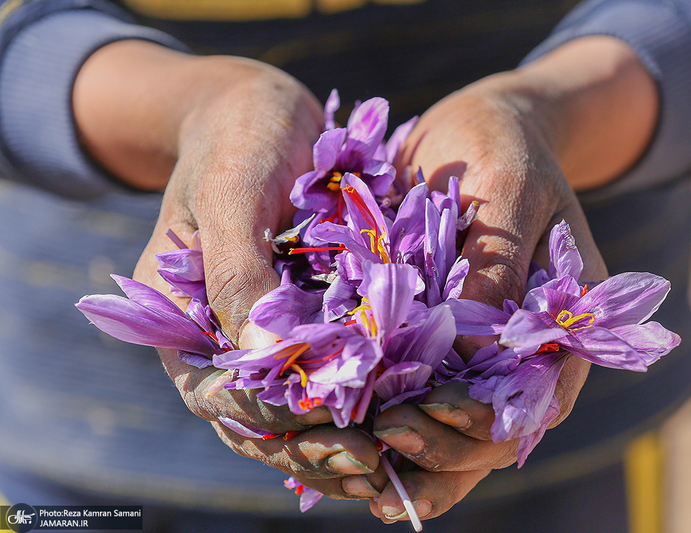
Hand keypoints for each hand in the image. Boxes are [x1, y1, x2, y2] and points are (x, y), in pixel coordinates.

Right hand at [74, 41, 380, 497]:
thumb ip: (235, 273)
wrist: (263, 110)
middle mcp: (221, 338)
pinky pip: (329, 372)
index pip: (218, 393)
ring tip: (391, 458)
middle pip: (259, 418)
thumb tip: (260, 360)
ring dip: (339, 436)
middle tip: (370, 461)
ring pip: (296, 408)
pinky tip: (399, 413)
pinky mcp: (308, 319)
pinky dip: (359, 398)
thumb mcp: (229, 193)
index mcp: (180, 319)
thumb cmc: (237, 139)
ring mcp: (266, 332)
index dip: (271, 415)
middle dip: (311, 444)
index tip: (329, 420)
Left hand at [362, 36, 656, 520]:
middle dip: (442, 445)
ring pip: (458, 429)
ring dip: (415, 455)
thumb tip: (473, 350)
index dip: (484, 420)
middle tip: (384, 432)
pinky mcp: (442, 338)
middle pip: (494, 432)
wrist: (476, 127)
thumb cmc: (502, 144)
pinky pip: (424, 396)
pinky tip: (360, 445)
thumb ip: (500, 264)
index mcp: (564, 319)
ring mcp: (483, 349)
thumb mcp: (509, 186)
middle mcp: (526, 348)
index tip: (428, 409)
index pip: (537, 399)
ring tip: (363, 469)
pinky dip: (395, 424)